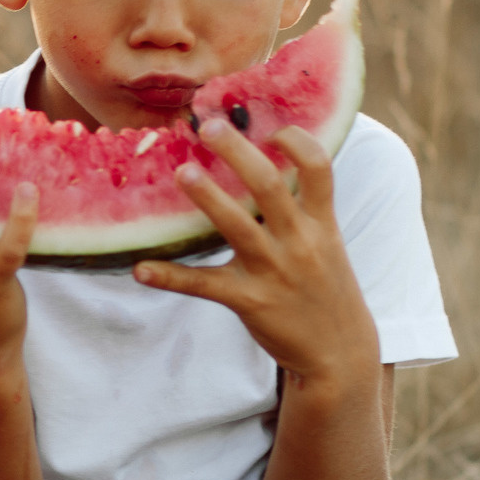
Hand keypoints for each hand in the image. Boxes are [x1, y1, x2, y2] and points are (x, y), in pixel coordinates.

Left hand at [134, 124, 377, 388]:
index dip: (296, 141)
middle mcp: (299, 242)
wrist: (339, 354)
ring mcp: (274, 272)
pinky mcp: (249, 301)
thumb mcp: (328, 245)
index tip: (270, 127)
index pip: (318, 168)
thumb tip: (269, 170)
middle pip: (269, 185)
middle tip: (206, 126)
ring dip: (208, 197)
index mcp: (322, 224)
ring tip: (181, 172)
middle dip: (238, 152)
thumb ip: (303, 211)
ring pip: (237, 226)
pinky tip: (140, 269)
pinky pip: (204, 285)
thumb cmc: (326, 291)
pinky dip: (170, 278)